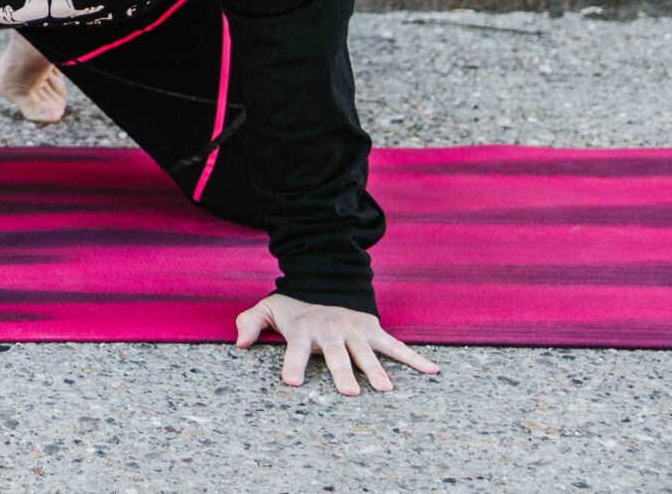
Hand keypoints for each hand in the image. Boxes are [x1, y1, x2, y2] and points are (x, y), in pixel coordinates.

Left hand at [233, 291, 440, 394]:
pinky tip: (432, 372)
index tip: (290, 382)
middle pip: (337, 355)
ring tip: (385, 389)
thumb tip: (239, 343)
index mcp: (303, 330)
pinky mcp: (373, 330)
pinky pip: (396, 346)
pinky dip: (414, 358)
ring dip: (376, 370)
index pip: (295, 350)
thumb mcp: (268, 309)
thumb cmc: (294, 305)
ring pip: (366, 353)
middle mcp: (331, 332)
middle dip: (342, 372)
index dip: (292, 365)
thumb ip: (250, 323)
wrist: (324, 280)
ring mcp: (354, 331)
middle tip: (348, 392)